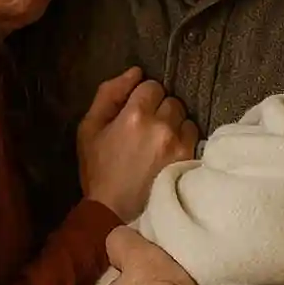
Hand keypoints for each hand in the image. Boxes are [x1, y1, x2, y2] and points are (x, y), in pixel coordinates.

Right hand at [77, 69, 198, 221]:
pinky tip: (170, 153)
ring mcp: (179, 143)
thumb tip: (135, 72)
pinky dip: (184, 140)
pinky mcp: (190, 158)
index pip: (152, 85)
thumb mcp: (89, 128)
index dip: (142, 97)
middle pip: (171, 99)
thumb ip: (109, 94)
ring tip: (160, 142)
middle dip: (160, 109)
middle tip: (146, 130)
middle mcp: (161, 124)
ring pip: (185, 116)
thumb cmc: (99, 170)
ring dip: (175, 124)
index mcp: (135, 114)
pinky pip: (194, 135)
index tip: (135, 113)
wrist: (115, 212)